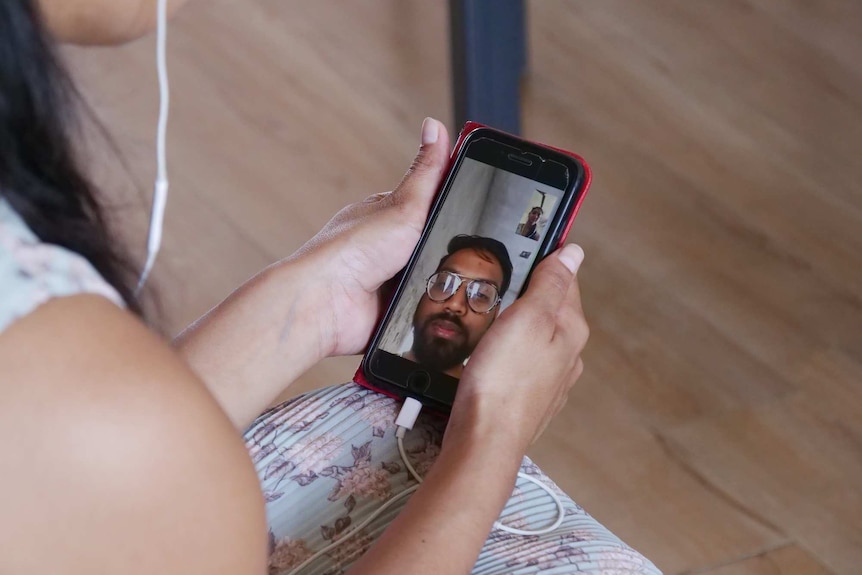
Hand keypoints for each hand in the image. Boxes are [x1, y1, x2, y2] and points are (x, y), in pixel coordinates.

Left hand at [288, 118, 451, 356]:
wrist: (326, 303)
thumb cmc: (351, 250)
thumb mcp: (403, 204)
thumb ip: (427, 171)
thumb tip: (434, 126)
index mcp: (389, 216)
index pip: (433, 205)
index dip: (458, 210)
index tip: (484, 214)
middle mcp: (388, 248)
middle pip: (438, 246)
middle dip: (452, 254)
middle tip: (463, 257)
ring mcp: (390, 281)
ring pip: (435, 282)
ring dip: (442, 285)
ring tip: (447, 286)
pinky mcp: (391, 312)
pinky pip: (424, 311)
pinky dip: (430, 311)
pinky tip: (433, 308)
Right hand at [446, 244, 588, 453]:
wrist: (485, 440)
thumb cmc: (503, 378)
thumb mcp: (527, 317)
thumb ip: (550, 284)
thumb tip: (573, 252)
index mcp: (572, 329)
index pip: (565, 279)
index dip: (542, 261)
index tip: (517, 251)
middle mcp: (568, 356)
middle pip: (550, 309)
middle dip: (526, 295)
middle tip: (494, 286)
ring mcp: (550, 381)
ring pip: (535, 338)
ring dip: (516, 325)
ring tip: (488, 318)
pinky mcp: (529, 400)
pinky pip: (522, 364)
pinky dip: (509, 352)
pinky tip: (490, 355)